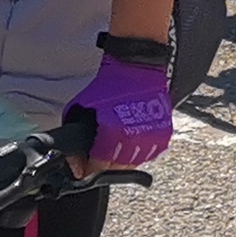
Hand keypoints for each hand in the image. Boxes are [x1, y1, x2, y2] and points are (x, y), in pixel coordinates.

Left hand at [67, 49, 172, 172]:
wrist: (137, 66)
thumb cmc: (110, 83)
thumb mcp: (82, 105)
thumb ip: (74, 132)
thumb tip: (72, 154)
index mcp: (113, 132)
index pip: (99, 166)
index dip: (87, 170)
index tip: (82, 169)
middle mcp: (134, 138)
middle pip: (116, 168)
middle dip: (103, 167)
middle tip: (96, 160)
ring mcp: (151, 137)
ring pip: (134, 164)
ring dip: (122, 162)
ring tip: (114, 150)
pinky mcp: (163, 133)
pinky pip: (149, 154)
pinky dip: (139, 153)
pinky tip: (130, 143)